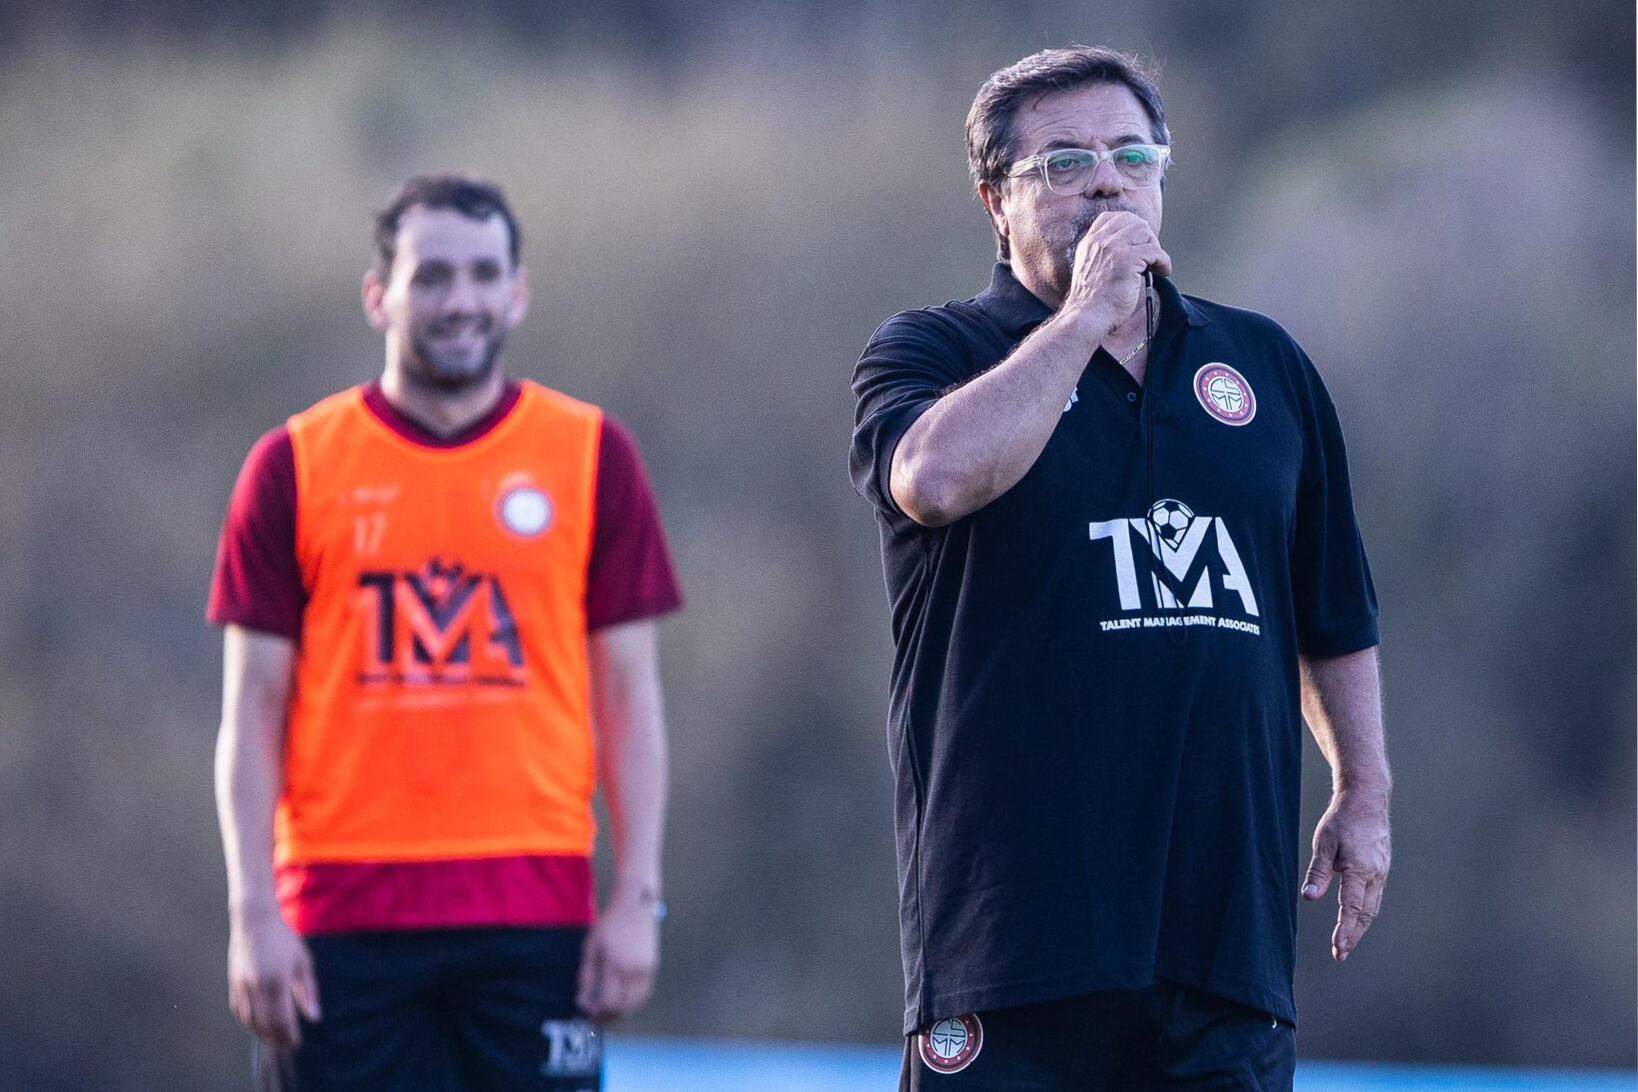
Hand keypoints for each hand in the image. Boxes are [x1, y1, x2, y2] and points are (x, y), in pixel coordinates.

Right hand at [227, 906, 319, 1046]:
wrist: (255, 921)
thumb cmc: (283, 940)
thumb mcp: (302, 962)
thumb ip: (308, 991)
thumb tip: (314, 1017)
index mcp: (278, 981)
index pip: (283, 1018)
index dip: (289, 1034)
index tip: (296, 1043)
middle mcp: (257, 986)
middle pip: (265, 1023)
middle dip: (276, 1038)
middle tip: (285, 1046)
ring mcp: (242, 985)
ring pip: (250, 1020)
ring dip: (261, 1033)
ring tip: (272, 1040)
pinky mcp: (233, 983)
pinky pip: (239, 1010)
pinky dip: (247, 1022)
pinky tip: (256, 1025)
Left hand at [575, 887, 659, 1021]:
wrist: (635, 906)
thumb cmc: (609, 925)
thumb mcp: (591, 947)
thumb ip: (587, 976)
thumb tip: (584, 1000)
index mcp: (616, 965)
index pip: (608, 1002)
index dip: (597, 1014)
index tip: (587, 1016)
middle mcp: (634, 971)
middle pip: (623, 1007)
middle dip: (608, 1017)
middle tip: (596, 1019)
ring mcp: (647, 970)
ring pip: (636, 1004)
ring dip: (622, 1013)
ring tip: (608, 1013)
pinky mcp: (653, 967)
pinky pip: (644, 994)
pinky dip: (633, 1003)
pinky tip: (622, 1002)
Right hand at [1060, 211, 1171, 335]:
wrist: (1087, 317)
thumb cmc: (1092, 301)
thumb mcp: (1090, 270)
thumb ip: (1103, 255)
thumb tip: (1131, 250)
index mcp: (1090, 242)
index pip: (1112, 217)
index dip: (1130, 226)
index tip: (1139, 241)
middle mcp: (1100, 240)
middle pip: (1133, 221)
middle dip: (1147, 237)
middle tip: (1151, 256)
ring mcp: (1113, 248)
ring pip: (1145, 233)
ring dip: (1156, 248)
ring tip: (1157, 265)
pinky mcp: (1127, 260)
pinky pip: (1155, 252)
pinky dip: (1164, 261)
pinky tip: (1163, 272)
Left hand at [1302, 788, 1390, 961]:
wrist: (1367, 799)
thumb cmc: (1342, 819)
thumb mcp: (1324, 843)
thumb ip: (1318, 871)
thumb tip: (1309, 896)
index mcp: (1359, 869)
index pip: (1351, 907)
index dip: (1345, 931)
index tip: (1338, 949)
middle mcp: (1375, 874)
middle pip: (1365, 913)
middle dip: (1353, 935)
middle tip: (1340, 954)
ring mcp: (1381, 871)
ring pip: (1372, 906)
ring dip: (1360, 926)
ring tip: (1346, 942)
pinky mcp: (1382, 868)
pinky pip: (1374, 895)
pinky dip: (1365, 911)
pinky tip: (1356, 918)